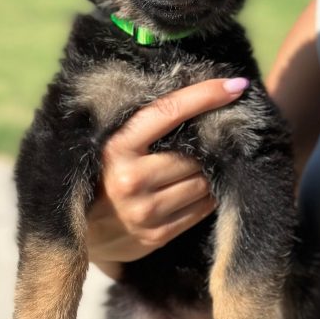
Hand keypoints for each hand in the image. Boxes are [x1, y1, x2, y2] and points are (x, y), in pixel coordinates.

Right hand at [85, 78, 249, 278]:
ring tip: (201, 165)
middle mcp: (128, 179)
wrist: (83, 232)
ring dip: (209, 171)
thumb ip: (144, 126)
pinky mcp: (156, 234)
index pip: (169, 112)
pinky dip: (207, 195)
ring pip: (203, 182)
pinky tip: (197, 188)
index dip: (205, 95)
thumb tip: (199, 97)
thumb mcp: (112, 145)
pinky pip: (201, 209)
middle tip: (217, 136)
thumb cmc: (102, 176)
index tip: (236, 84)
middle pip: (193, 154)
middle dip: (208, 145)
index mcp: (115, 147)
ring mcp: (143, 211)